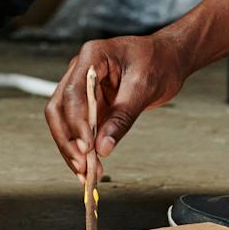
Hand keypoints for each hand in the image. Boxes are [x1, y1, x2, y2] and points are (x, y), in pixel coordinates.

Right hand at [45, 35, 189, 174]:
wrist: (169, 58)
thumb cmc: (159, 61)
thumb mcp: (143, 88)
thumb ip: (122, 117)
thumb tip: (103, 146)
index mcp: (92, 56)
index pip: (73, 92)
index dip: (76, 123)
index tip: (86, 147)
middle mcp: (81, 70)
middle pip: (60, 108)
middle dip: (67, 140)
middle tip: (82, 165)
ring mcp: (83, 87)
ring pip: (64, 121)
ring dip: (72, 148)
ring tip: (86, 172)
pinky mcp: (90, 104)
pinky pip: (79, 127)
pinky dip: (82, 147)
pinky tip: (90, 165)